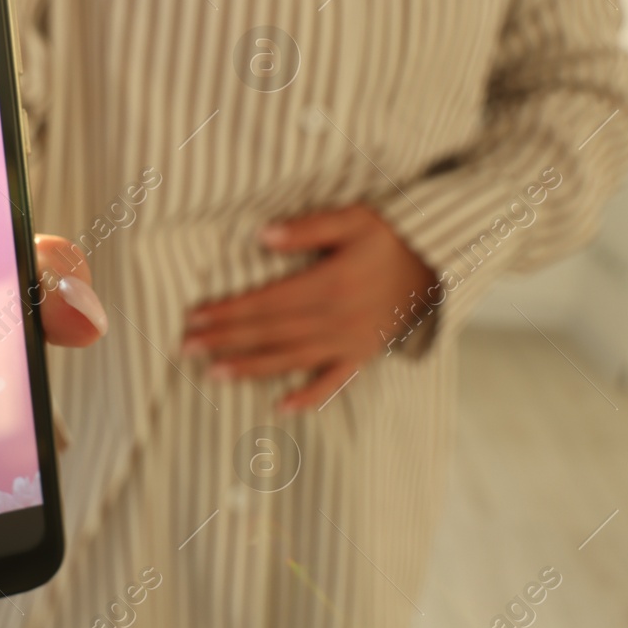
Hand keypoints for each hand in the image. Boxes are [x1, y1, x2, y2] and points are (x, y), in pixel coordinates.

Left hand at [181, 204, 435, 412]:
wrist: (440, 266)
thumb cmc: (393, 238)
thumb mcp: (354, 220)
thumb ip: (308, 228)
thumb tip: (262, 235)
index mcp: (328, 285)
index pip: (265, 302)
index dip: (228, 311)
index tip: (195, 317)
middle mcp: (334, 319)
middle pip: (269, 333)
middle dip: (225, 340)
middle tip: (187, 348)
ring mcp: (348, 342)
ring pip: (290, 360)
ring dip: (250, 368)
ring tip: (215, 374)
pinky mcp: (361, 356)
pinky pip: (332, 383)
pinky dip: (308, 398)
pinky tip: (280, 408)